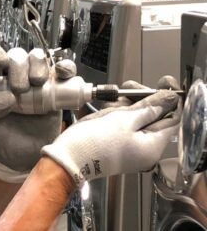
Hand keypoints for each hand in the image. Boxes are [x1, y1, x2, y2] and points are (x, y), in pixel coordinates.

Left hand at [0, 46, 76, 182]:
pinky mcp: (56, 90)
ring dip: (38, 65)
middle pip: (17, 55)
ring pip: (38, 58)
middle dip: (18, 66)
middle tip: (19, 88)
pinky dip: (65, 67)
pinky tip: (62, 74)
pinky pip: (64, 70)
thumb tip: (5, 98)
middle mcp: (14, 78)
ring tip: (37, 83)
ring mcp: (36, 82)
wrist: (22, 160)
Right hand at [41, 79, 180, 185]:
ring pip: (138, 120)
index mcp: (153, 147)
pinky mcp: (118, 146)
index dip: (169, 99)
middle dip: (144, 100)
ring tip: (112, 101)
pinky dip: (119, 116)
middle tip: (130, 87)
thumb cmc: (94, 140)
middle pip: (155, 118)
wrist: (67, 158)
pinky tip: (107, 108)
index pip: (173, 119)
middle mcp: (146, 150)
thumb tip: (170, 99)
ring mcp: (131, 149)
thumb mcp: (123, 120)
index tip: (161, 83)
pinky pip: (126, 127)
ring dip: (127, 106)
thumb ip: (149, 108)